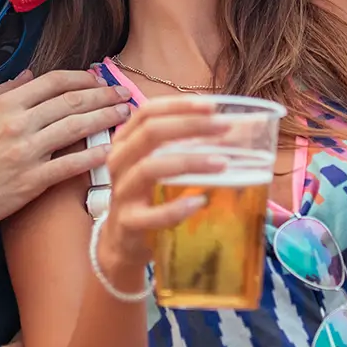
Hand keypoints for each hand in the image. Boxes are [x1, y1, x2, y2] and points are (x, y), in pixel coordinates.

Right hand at [0, 69, 128, 232]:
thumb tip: (29, 74)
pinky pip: (70, 164)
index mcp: (6, 104)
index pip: (54, 82)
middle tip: (126, 94)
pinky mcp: (31, 181)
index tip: (99, 79)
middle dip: (104, 95)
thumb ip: (3, 91)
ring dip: (105, 118)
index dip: (82, 78)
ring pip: (76, 128)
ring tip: (125, 114)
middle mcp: (19, 123)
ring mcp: (26, 152)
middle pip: (72, 101)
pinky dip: (93, 156)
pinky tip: (111, 150)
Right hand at [95, 98, 230, 281]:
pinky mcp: (128, 223)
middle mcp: (119, 162)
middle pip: (150, 133)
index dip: (178, 105)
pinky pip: (151, 215)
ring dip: (189, 162)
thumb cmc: (147, 194)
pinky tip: (200, 201)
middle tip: (224, 126)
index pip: (148, 112)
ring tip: (222, 163)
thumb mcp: (158, 164)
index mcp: (126, 142)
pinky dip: (176, 208)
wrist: (123, 241)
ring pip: (149, 168)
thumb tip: (227, 128)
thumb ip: (182, 145)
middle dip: (190, 125)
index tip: (211, 105)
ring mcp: (121, 192)